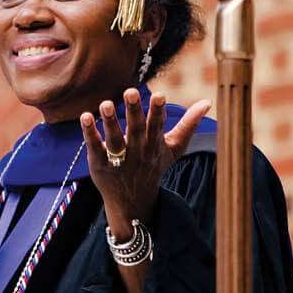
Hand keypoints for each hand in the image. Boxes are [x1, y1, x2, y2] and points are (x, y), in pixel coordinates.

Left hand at [79, 89, 211, 238]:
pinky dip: (90, 133)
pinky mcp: (100, 164)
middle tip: (130, 91)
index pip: (158, 127)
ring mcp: (118, 160)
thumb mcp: (174, 149)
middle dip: (134, 111)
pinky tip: (85, 116)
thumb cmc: (154, 167)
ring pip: (115, 140)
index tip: (159, 95)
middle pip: (136, 130)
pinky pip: (95, 147)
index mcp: (155, 145)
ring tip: (104, 103)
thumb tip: (207, 102)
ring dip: (110, 121)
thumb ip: (188, 125)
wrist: (134, 201)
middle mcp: (138, 152)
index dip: (158, 112)